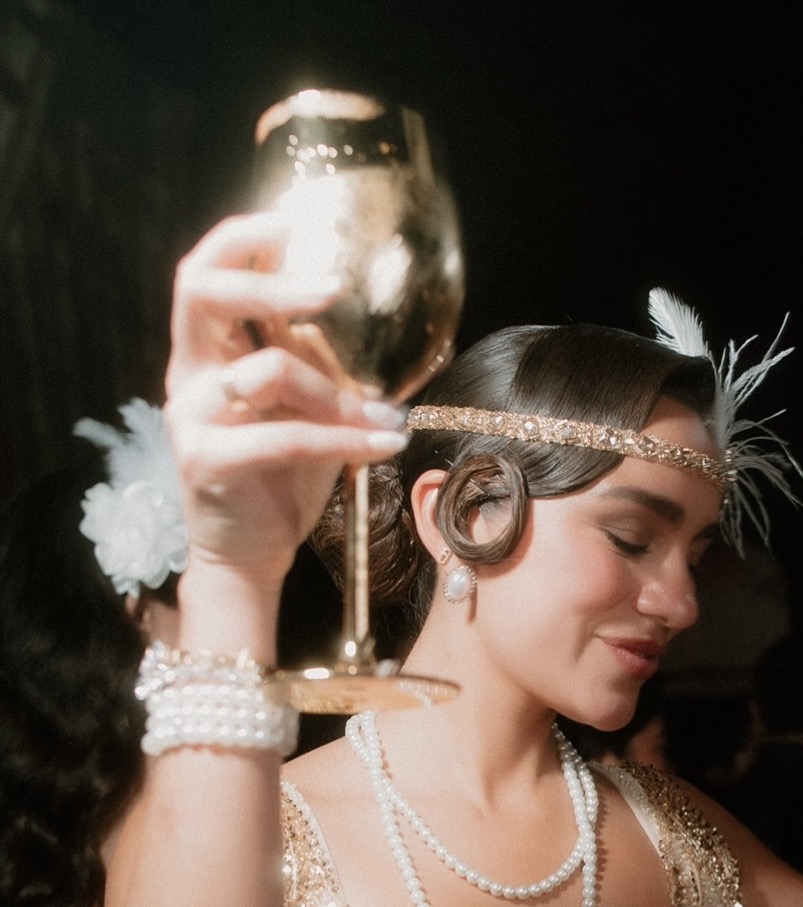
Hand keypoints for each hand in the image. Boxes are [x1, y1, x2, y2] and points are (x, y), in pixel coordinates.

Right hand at [165, 213, 408, 594]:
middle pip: (202, 293)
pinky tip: (383, 443)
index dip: (239, 240)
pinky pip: (285, 437)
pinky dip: (343, 439)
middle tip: (330, 289)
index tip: (291, 223)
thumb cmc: (279, 481)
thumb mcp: (306, 413)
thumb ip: (319, 369)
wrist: (248, 555)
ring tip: (384, 414)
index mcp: (205, 355)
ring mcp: (191, 418)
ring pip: (266, 371)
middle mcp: (188, 377)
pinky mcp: (207, 460)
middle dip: (270, 282)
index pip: (201, 274)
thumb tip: (376, 328)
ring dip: (336, 391)